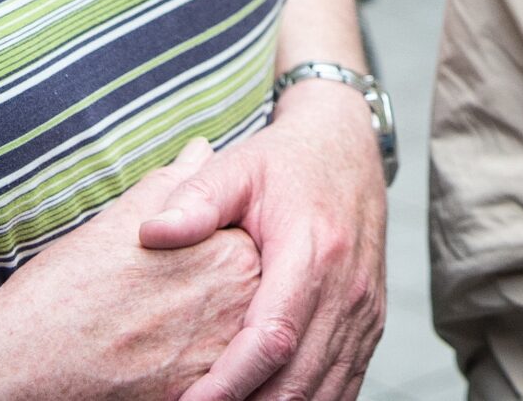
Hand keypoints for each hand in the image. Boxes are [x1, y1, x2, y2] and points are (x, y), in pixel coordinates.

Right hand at [0, 139, 262, 400]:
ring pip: (240, 344)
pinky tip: (159, 362)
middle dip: (221, 296)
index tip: (183, 261)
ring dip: (213, 336)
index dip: (218, 250)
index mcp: (228, 253)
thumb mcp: (118, 224)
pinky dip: (206, 374)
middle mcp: (238, 307)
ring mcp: (223, 359)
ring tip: (160, 334)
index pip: (252, 244)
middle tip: (167, 302)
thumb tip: (200, 150)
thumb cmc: (61, 292)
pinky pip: (222, 382)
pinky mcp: (200, 396)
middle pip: (253, 296)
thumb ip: (172, 186)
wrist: (19, 369)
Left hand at [139, 82, 387, 400]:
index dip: (229, 382)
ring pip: (325, 391)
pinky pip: (345, 384)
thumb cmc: (286, 161)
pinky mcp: (370, 324)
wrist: (347, 147)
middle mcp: (348, 289)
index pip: (272, 338)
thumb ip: (194, 198)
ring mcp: (365, 311)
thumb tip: (151, 232)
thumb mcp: (236, 167)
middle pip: (299, 379)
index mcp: (314, 252)